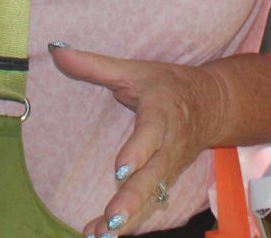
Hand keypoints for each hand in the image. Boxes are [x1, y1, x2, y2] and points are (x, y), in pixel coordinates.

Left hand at [50, 44, 227, 235]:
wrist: (213, 104)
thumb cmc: (168, 85)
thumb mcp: (134, 70)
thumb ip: (95, 65)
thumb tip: (57, 51)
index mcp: (162, 114)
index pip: (152, 134)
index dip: (138, 151)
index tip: (120, 170)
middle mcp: (168, 146)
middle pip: (152, 177)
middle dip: (132, 200)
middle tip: (112, 220)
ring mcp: (168, 168)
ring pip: (150, 197)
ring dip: (128, 220)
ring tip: (101, 235)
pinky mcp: (165, 181)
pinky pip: (148, 205)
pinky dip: (129, 223)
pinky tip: (102, 235)